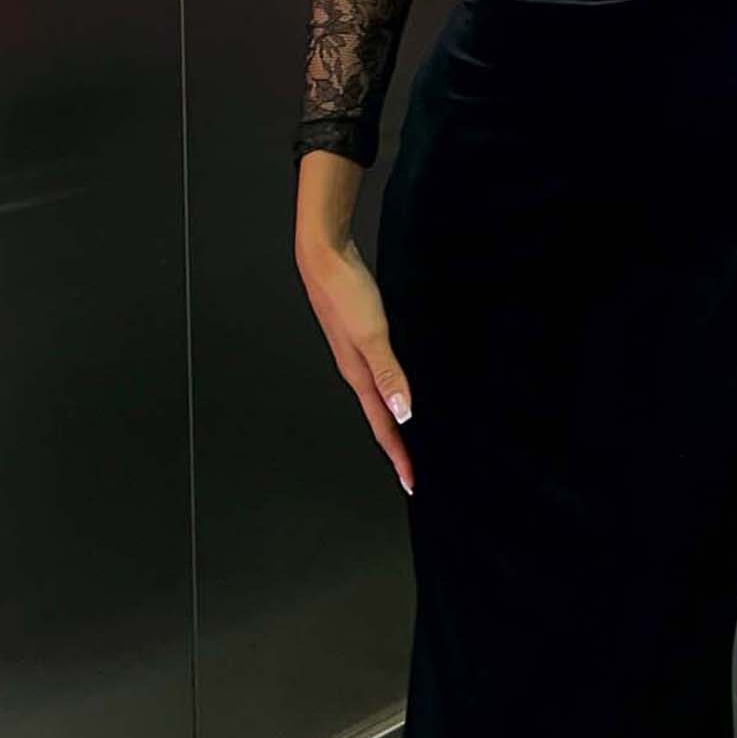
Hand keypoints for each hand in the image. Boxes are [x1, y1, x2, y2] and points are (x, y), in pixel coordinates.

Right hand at [294, 233, 415, 494]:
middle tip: (409, 470)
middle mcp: (354, 368)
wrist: (324, 256)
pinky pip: (378, 372)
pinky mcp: (359, 333)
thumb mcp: (372, 335)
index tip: (411, 481)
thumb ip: (389, 374)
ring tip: (405, 437)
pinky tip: (396, 384)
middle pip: (378, 417)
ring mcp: (355, 351)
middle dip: (394, 446)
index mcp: (357, 374)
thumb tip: (402, 414)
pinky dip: (390, 388)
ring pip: (377, 396)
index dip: (398, 455)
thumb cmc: (344, 292)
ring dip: (391, 419)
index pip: (382, 425)